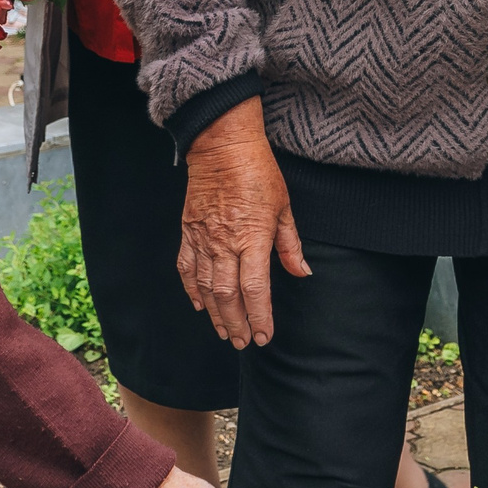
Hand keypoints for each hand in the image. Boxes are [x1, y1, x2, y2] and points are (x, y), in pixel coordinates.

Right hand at [178, 100, 306, 349]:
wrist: (221, 145)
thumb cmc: (258, 172)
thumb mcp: (284, 207)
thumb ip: (290, 245)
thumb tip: (301, 273)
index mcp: (252, 238)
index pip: (255, 289)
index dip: (260, 317)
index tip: (264, 336)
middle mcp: (224, 243)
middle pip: (227, 296)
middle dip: (235, 323)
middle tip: (242, 342)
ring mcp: (203, 238)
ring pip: (205, 287)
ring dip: (215, 314)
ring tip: (223, 331)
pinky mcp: (188, 230)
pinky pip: (186, 267)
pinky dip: (191, 289)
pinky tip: (198, 304)